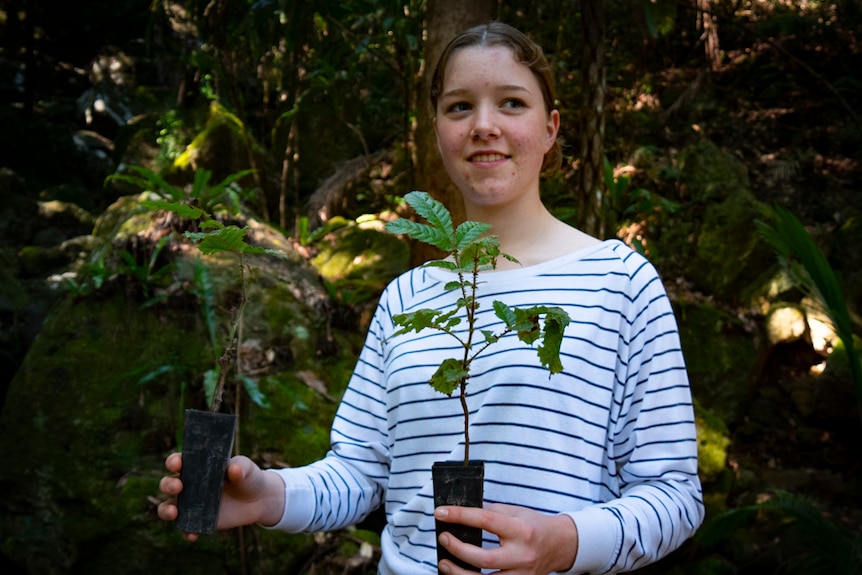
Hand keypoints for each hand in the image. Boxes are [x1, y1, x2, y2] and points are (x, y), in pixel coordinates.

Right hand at [158, 452, 284, 540]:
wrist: (258, 499)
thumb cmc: (248, 477)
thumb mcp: (246, 468)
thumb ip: (240, 466)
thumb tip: (233, 469)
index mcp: (197, 466)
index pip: (178, 462)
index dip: (173, 462)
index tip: (177, 464)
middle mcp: (189, 485)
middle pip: (168, 484)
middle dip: (168, 485)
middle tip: (179, 486)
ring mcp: (191, 504)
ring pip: (169, 506)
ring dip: (166, 510)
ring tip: (174, 512)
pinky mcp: (198, 520)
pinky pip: (185, 528)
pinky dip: (185, 532)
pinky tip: (192, 535)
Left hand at [434, 503, 577, 574]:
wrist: (559, 545)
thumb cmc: (534, 526)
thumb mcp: (515, 512)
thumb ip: (491, 513)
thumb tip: (462, 514)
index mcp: (520, 530)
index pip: (486, 521)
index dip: (460, 516)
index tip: (441, 512)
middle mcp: (521, 555)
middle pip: (484, 558)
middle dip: (458, 549)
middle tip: (443, 539)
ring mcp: (521, 574)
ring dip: (460, 574)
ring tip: (444, 563)